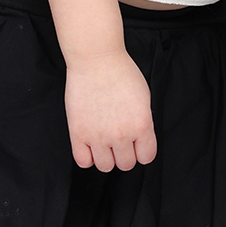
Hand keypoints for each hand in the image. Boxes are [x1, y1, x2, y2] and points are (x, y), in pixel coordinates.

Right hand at [64, 51, 156, 170]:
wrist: (97, 59)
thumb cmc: (121, 72)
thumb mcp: (144, 97)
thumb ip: (143, 122)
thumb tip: (139, 140)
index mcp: (142, 124)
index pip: (147, 157)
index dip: (142, 151)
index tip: (137, 144)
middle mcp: (121, 134)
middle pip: (126, 164)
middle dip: (124, 153)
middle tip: (119, 140)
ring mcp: (99, 136)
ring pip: (105, 167)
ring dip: (106, 157)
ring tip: (104, 141)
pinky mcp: (78, 134)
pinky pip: (83, 162)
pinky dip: (88, 156)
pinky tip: (90, 144)